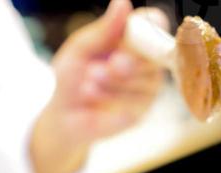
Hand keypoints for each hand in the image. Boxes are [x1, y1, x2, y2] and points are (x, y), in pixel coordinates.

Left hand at [31, 0, 166, 172]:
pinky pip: (132, 102)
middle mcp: (147, 61)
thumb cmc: (74, 75)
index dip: (150, 26)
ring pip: (141, 81)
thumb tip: (122, 2)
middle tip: (101, 67)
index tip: (133, 32)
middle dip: (126, 61)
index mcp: (134, 38)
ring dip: (109, 81)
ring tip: (87, 84)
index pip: (155, 24)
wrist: (65, 114)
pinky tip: (92, 95)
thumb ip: (103, 30)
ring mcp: (147, 88)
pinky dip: (107, 98)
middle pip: (153, 53)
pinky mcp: (141, 112)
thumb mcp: (81, 48)